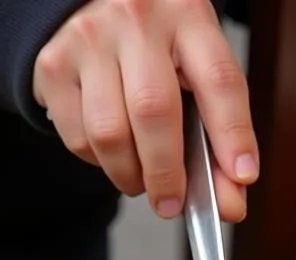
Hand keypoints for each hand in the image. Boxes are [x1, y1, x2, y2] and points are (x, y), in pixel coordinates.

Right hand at [33, 0, 258, 223]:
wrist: (89, 7)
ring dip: (129, 174)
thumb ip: (217, 137)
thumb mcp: (194, 71)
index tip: (242, 175)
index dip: (233, 133)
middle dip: (167, 173)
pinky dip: (98, 162)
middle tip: (171, 204)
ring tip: (140, 178)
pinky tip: (110, 151)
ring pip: (110, 133)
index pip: (218, 79)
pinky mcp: (53, 66)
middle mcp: (136, 20)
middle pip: (154, 111)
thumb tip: (230, 203)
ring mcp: (89, 41)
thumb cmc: (153, 46)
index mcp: (187, 15)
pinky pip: (78, 138)